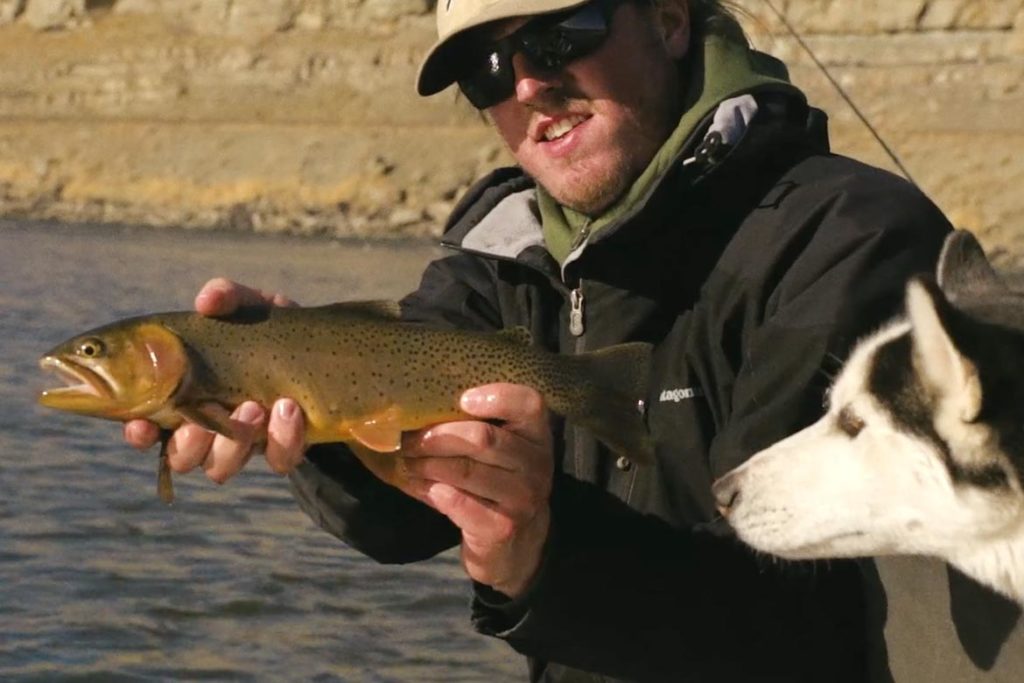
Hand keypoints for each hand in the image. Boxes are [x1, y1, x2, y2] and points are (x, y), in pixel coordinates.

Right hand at [122, 278, 306, 482]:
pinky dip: (282, 438)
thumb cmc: (272, 327)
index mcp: (187, 395)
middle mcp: (210, 426)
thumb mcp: (251, 305)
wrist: (331, 349)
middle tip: (205, 417)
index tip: (140, 425)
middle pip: (181, 456)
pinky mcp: (287, 447)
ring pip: (221, 467)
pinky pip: (279, 460)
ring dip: (233, 442)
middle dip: (189, 443)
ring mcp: (248, 442)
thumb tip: (205, 301)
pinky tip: (289, 408)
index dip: (137, 432)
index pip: (146, 425)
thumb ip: (226, 296)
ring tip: (253, 407)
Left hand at [398, 383, 554, 598]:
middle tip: (409, 439)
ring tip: (408, 462)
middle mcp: (537, 465)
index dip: (497, 397)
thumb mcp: (504, 451)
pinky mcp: (501, 528)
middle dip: (437, 436)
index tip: (463, 400)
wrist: (518, 544)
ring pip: (465, 470)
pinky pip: (457, 502)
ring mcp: (522, 499)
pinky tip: (416, 484)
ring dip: (427, 464)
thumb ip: (476, 426)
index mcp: (538, 435)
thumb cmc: (499, 483)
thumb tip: (419, 408)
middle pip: (483, 438)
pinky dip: (430, 489)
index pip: (529, 404)